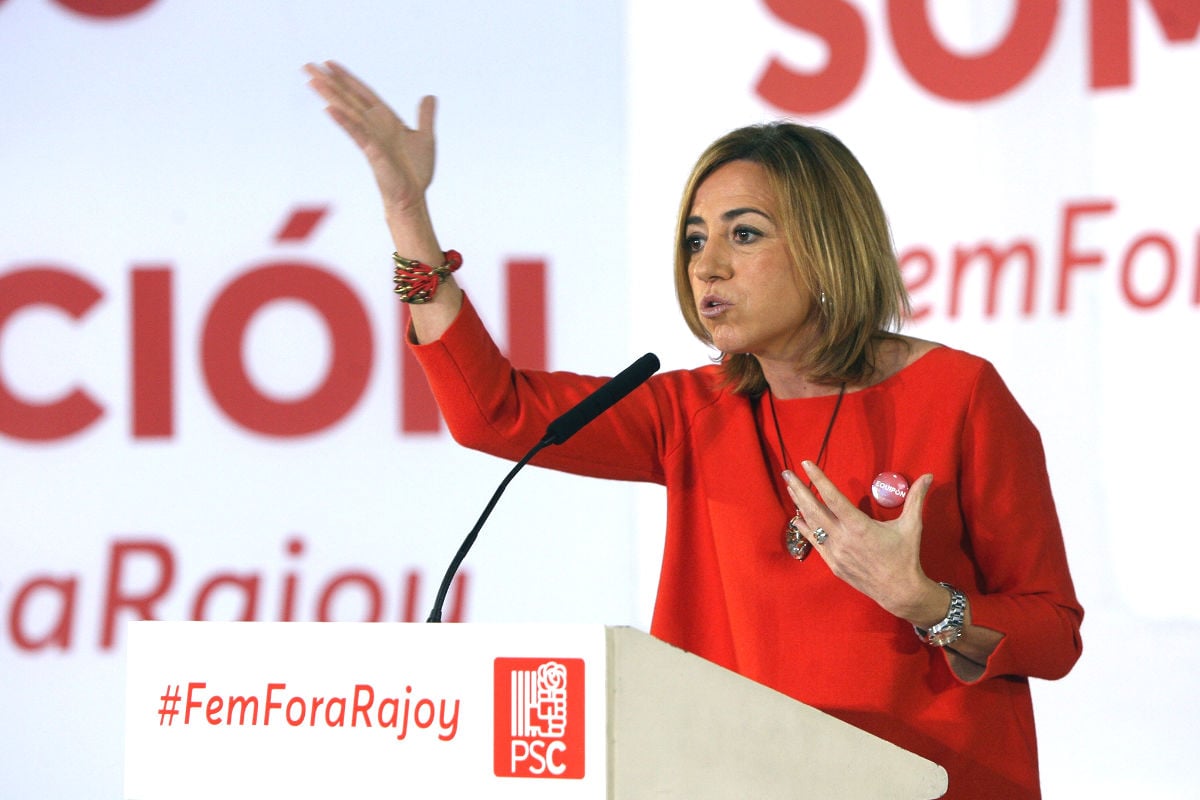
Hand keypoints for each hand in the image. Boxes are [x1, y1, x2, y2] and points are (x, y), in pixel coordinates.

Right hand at [304, 61, 435, 217]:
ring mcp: (371, 137)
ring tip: (311, 81)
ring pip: (347, 110)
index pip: (363, 93)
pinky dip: (343, 120)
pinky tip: (328, 108)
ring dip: (330, 95)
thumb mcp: (425, 137)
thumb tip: (429, 96)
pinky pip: (356, 133)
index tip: (329, 63)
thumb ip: (425, 116)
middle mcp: (375, 125)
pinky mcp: (372, 152)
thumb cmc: (416, 172)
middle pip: (348, 97)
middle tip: (307, 66)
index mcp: (386, 119)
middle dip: (328, 81)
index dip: (347, 77)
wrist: (412, 197)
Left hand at [783, 461, 943, 622]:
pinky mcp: (832, 563)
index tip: (806, 464)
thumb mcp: (911, 525)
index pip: (833, 497)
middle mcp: (842, 538)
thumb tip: (930, 476)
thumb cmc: (905, 556)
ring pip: (812, 525)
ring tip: (790, 489)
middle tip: (787, 473)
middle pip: (813, 509)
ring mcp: (835, 552)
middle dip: (799, 490)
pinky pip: (814, 542)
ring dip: (799, 505)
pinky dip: (805, 528)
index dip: (818, 479)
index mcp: (859, 526)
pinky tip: (797, 519)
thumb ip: (916, 498)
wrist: (899, 591)